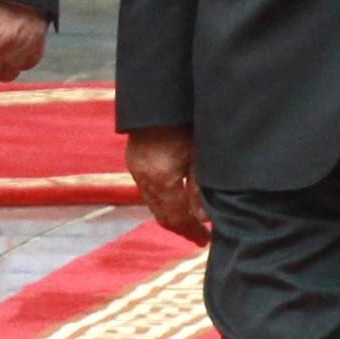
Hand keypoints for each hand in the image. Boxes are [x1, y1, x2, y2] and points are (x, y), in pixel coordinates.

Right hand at [126, 128, 207, 243]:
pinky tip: (174, 198)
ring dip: (170, 215)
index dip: (191, 231)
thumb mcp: (198, 155)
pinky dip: (161, 200)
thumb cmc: (183, 122)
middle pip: (162, 216)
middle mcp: (145, 179)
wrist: (158, 98)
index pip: (178, 218)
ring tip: (189, 220)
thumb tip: (203, 219)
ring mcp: (136, 170)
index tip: (205, 240)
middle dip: (181, 228)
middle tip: (198, 236)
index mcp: (163, 180)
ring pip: (153, 205)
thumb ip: (199, 189)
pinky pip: (147, 190)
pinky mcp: (134, 161)